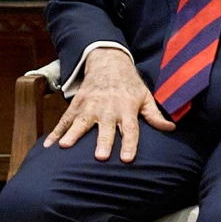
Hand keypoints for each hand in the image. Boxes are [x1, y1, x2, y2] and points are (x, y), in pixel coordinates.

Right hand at [43, 49, 174, 162]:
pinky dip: (56, 132)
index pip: (130, 130)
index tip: (127, 159)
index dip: (129, 144)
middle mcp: (108, 109)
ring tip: (65, 147)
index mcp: (127, 109)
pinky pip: (65, 119)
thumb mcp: (146, 97)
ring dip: (73, 135)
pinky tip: (49, 145)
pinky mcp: (77, 104)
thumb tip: (171, 128)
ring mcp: (90, 106)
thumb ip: (155, 115)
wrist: (109, 62)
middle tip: (99, 157)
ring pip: (81, 123)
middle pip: (105, 128)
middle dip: (102, 142)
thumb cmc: (130, 84)